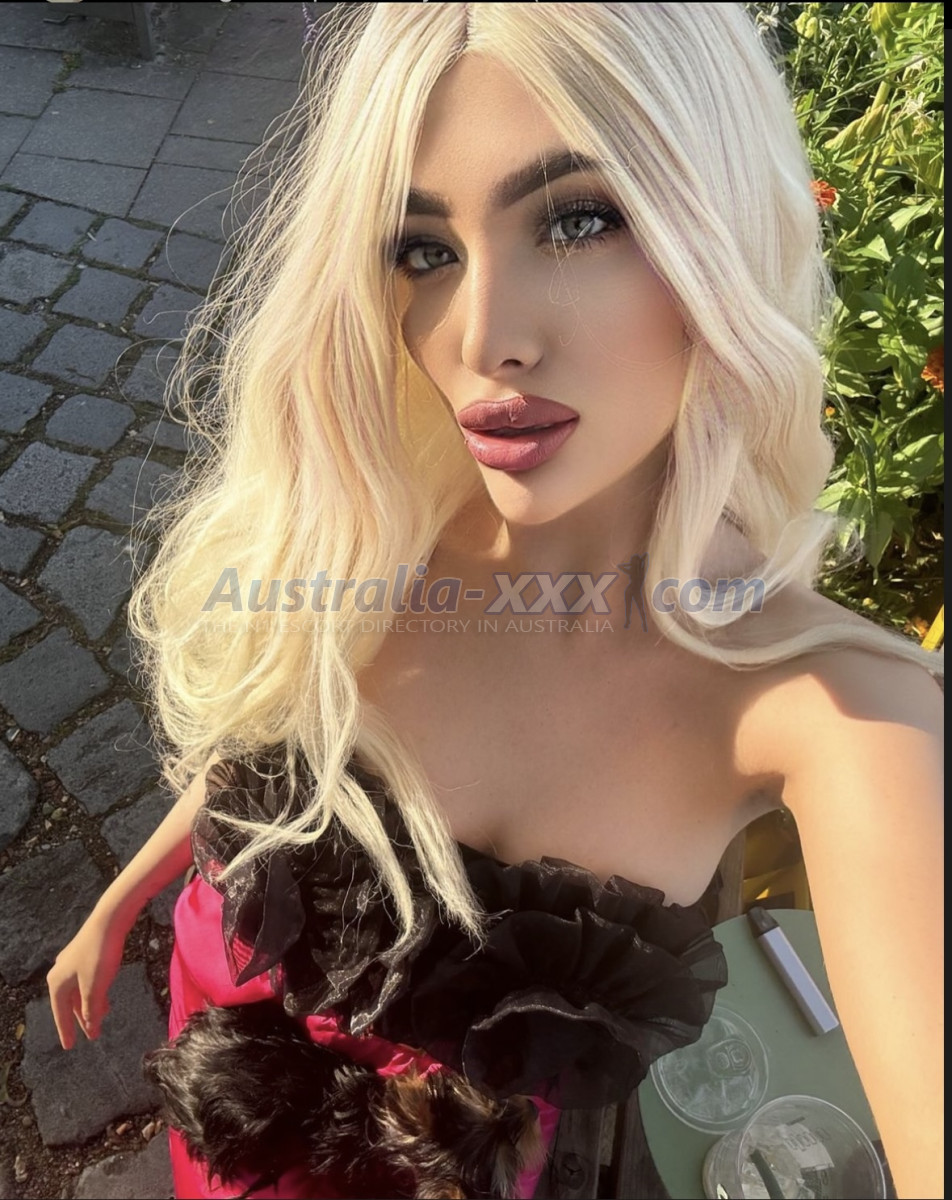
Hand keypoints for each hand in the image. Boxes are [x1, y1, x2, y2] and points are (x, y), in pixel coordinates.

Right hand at [46, 909, 128, 1049]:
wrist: (110, 919)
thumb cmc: (99, 954)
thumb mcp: (95, 987)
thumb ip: (92, 1009)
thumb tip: (90, 1028)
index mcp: (57, 982)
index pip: (61, 1013)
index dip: (66, 1030)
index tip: (70, 1046)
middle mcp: (61, 972)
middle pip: (71, 1003)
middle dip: (83, 1019)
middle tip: (92, 1036)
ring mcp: (73, 962)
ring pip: (81, 991)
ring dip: (91, 1006)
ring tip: (103, 1017)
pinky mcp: (86, 954)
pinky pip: (88, 980)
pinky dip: (95, 992)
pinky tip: (105, 998)